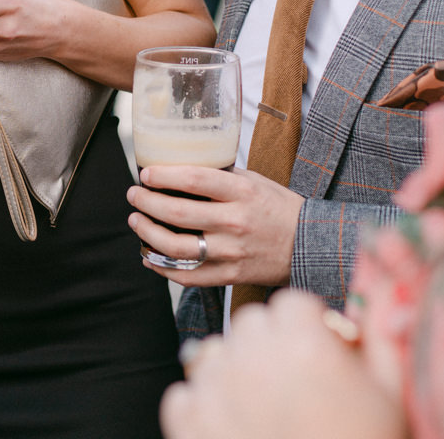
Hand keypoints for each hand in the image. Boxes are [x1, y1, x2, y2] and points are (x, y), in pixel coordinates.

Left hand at [126, 165, 302, 286]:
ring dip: (148, 233)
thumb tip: (180, 168)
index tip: (146, 174)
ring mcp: (232, 251)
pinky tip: (149, 257)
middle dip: (147, 202)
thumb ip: (221, 176)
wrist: (309, 245)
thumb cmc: (278, 208)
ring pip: (177, 246)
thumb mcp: (254, 181)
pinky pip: (188, 276)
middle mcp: (235, 221)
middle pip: (178, 212)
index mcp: (241, 192)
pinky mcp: (230, 275)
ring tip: (136, 221)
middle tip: (134, 195)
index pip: (194, 179)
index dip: (164, 175)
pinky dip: (163, 268)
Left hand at [160, 290, 404, 438]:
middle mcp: (253, 357)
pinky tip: (237, 432)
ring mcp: (215, 390)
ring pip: (217, 355)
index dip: (309, 330)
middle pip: (253, 324)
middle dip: (272, 346)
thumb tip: (387, 284)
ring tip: (267, 415)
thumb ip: (385, 333)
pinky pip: (187, 394)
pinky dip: (205, 410)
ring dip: (238, 375)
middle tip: (296, 386)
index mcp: (303, 342)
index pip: (293, 305)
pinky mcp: (188, 422)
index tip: (319, 356)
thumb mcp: (392, 394)